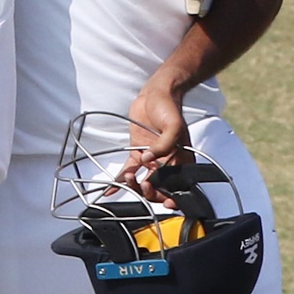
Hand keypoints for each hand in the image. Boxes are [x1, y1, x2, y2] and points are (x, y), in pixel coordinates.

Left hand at [118, 79, 192, 207]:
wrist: (156, 94)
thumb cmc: (170, 108)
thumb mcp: (173, 125)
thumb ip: (164, 145)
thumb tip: (149, 161)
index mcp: (181, 160)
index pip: (178, 185)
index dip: (172, 196)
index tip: (165, 200)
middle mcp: (167, 163)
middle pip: (160, 188)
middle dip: (151, 192)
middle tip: (144, 185)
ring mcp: (151, 160)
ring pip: (143, 182)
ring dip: (136, 186)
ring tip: (130, 179)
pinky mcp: (137, 153)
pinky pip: (129, 170)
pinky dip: (121, 180)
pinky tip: (112, 189)